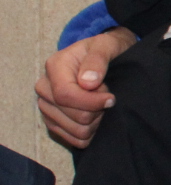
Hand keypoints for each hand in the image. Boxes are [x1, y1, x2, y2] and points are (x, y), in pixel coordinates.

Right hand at [35, 28, 134, 148]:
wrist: (102, 55)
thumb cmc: (105, 49)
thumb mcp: (106, 45)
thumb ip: (97, 60)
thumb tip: (88, 82)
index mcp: (55, 66)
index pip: (65, 95)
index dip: (91, 102)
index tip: (111, 99)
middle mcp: (45, 87)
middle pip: (71, 115)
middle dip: (97, 111)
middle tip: (108, 98)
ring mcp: (46, 105)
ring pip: (73, 130)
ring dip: (95, 122)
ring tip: (102, 107)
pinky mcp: (53, 120)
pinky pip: (72, 139)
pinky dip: (89, 133)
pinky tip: (97, 119)